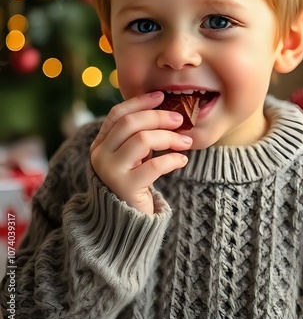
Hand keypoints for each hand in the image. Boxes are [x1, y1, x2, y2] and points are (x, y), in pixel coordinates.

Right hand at [90, 92, 192, 213]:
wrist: (126, 223)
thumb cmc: (135, 183)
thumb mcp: (132, 156)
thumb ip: (139, 136)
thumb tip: (166, 111)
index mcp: (101, 144)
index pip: (118, 114)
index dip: (140, 102)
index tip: (161, 96)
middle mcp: (100, 155)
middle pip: (130, 123)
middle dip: (158, 117)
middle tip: (180, 120)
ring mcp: (110, 172)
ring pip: (141, 140)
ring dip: (169, 137)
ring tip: (185, 142)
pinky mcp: (125, 188)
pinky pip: (153, 165)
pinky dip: (172, 159)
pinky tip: (182, 160)